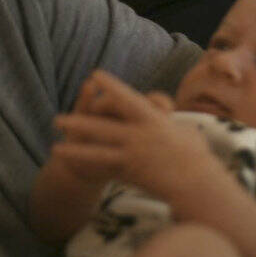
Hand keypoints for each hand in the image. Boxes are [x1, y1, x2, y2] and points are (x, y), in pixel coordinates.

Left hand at [52, 71, 225, 200]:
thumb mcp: (187, 133)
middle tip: (61, 117)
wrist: (199, 182)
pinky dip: (81, 158)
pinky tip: (65, 159)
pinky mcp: (130, 168)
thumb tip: (172, 119)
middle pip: (104, 119)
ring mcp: (133, 149)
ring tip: (56, 135)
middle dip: (81, 117)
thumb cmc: (198, 158)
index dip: (110, 85)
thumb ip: (173, 125)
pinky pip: (100, 161)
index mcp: (154, 119)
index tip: (94, 75)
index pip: (127, 97)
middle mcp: (139, 131)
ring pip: (98, 139)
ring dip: (75, 135)